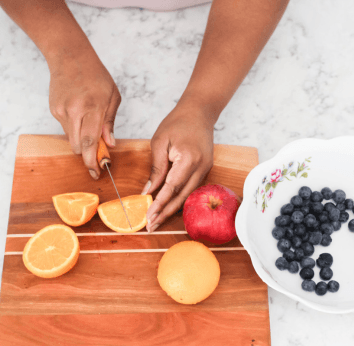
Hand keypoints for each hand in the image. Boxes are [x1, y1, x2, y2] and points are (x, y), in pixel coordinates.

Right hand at [48, 50, 120, 178]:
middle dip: (88, 155)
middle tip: (99, 156)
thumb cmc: (95, 76)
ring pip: (72, 140)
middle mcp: (75, 110)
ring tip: (90, 127)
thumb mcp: (113, 97)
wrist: (70, 57)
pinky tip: (80, 115)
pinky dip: (75, 129)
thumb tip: (110, 144)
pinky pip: (66, 129)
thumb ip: (110, 122)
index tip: (96, 172)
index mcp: (93, 107)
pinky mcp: (54, 110)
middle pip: (79, 146)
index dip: (93, 160)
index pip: (91, 141)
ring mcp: (62, 111)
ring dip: (82, 141)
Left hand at [143, 102, 214, 231]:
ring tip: (157, 219)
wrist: (199, 112)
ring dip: (172, 208)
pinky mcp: (205, 170)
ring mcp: (205, 169)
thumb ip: (156, 168)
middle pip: (182, 197)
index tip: (149, 217)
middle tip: (151, 225)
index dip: (159, 204)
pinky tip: (168, 205)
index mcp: (188, 159)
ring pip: (187, 195)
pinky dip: (179, 197)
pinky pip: (190, 188)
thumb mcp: (160, 142)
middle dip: (165, 213)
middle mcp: (200, 167)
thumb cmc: (178, 123)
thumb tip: (148, 191)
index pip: (172, 187)